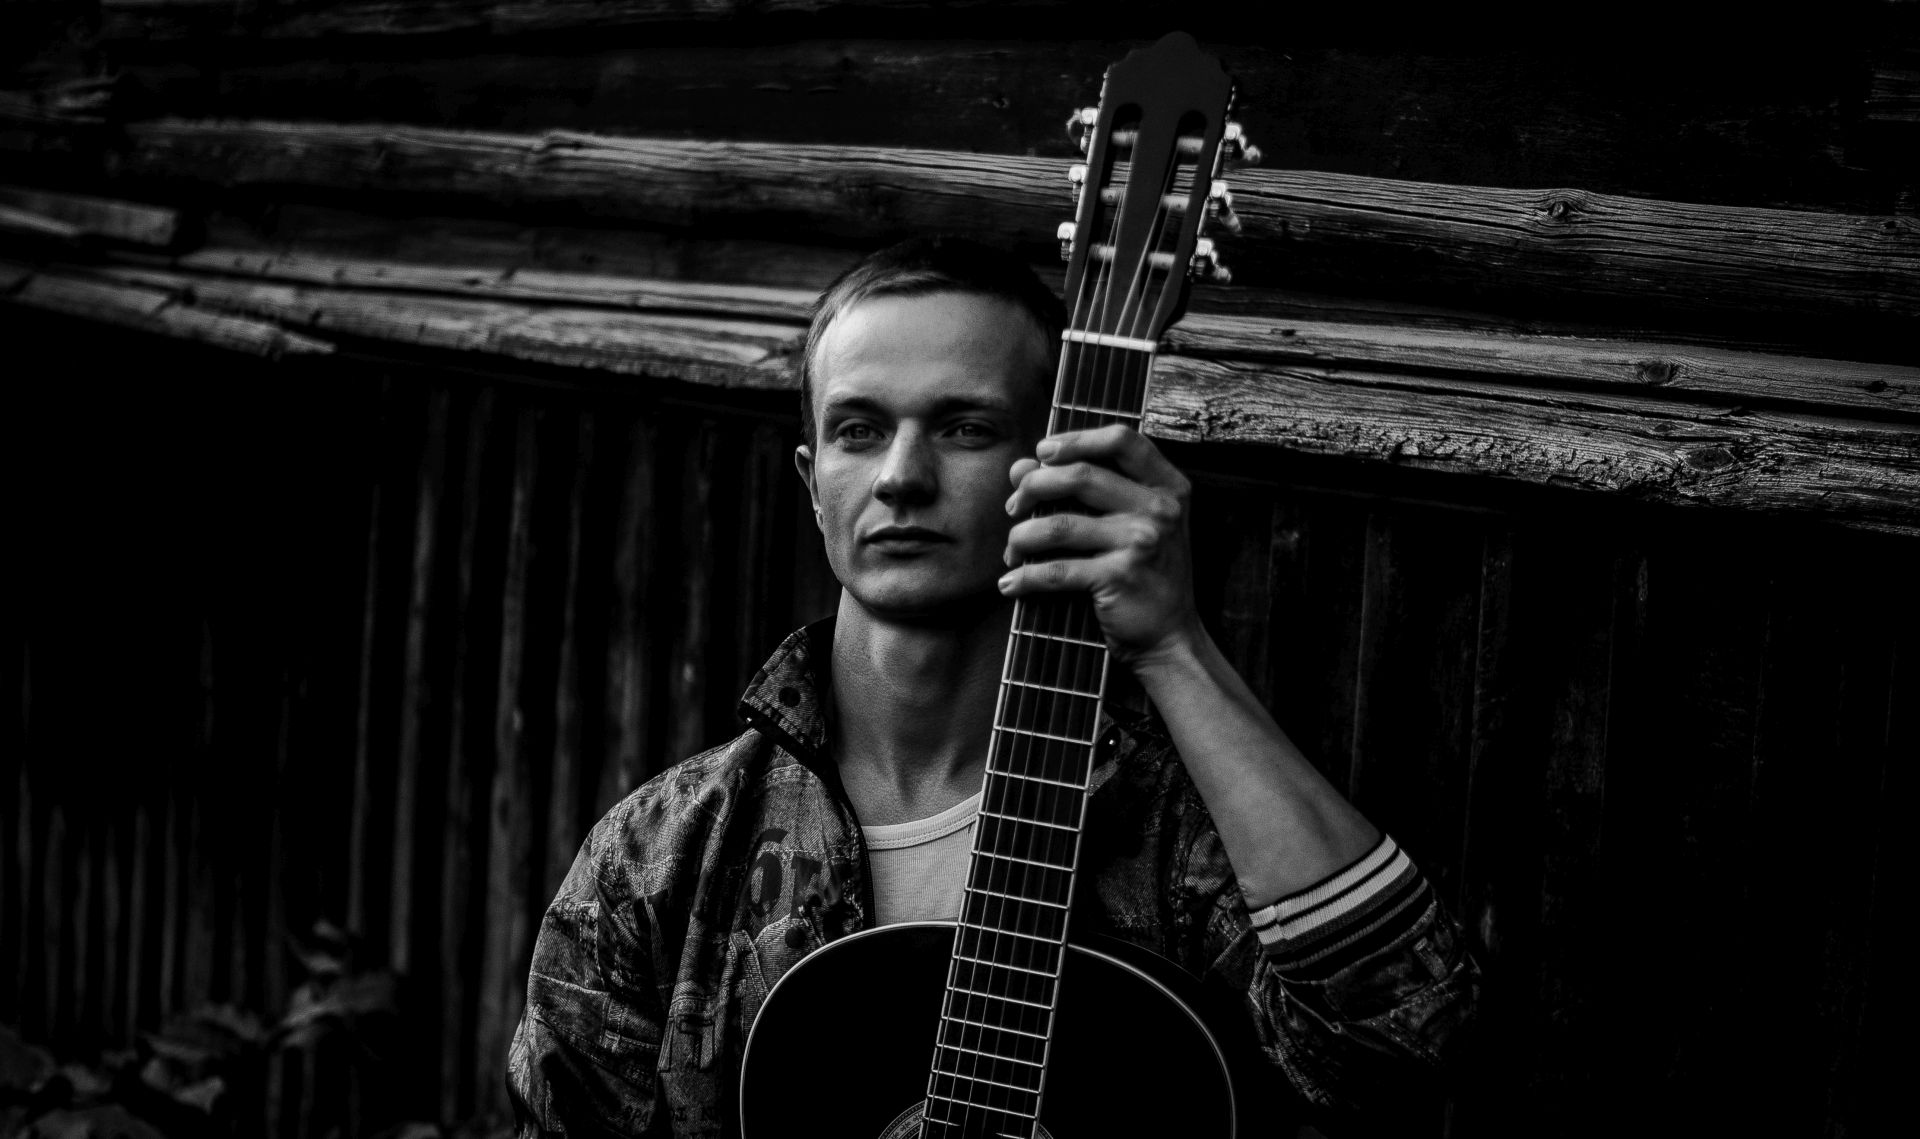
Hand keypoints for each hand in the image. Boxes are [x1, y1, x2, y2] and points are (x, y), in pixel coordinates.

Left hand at [1000, 425, 1201, 663]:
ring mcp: (1141, 543)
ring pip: (1059, 525)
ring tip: (1012, 550)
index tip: (1043, 451)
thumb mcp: (1130, 523)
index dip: (1077, 439)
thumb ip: (1083, 488)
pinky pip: (1056, 570)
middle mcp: (1159, 509)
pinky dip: (1024, 577)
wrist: (1170, 637)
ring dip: (1022, 536)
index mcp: (1167, 486)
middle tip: (1014, 506)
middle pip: (1081, 476)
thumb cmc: (1146, 573)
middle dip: (1033, 488)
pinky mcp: (1119, 578)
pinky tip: (1010, 584)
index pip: (1122, 440)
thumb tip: (1021, 466)